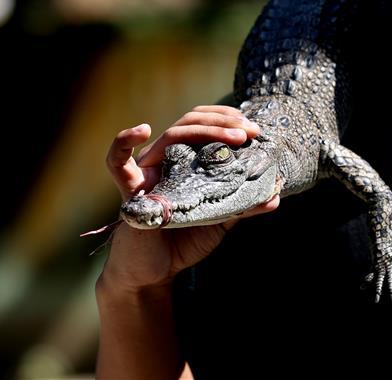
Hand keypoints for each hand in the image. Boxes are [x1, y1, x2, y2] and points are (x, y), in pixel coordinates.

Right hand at [100, 106, 277, 293]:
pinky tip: (142, 130)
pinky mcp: (130, 191)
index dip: (226, 119)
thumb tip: (275, 196)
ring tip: (234, 136)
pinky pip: (117, 162)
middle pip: (190, 123)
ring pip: (171, 135)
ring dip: (206, 130)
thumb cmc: (183, 242)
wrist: (155, 274)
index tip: (253, 128)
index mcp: (185, 161)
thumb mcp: (220, 219)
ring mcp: (147, 172)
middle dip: (223, 122)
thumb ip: (243, 205)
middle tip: (251, 131)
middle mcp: (165, 160)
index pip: (203, 124)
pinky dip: (124, 141)